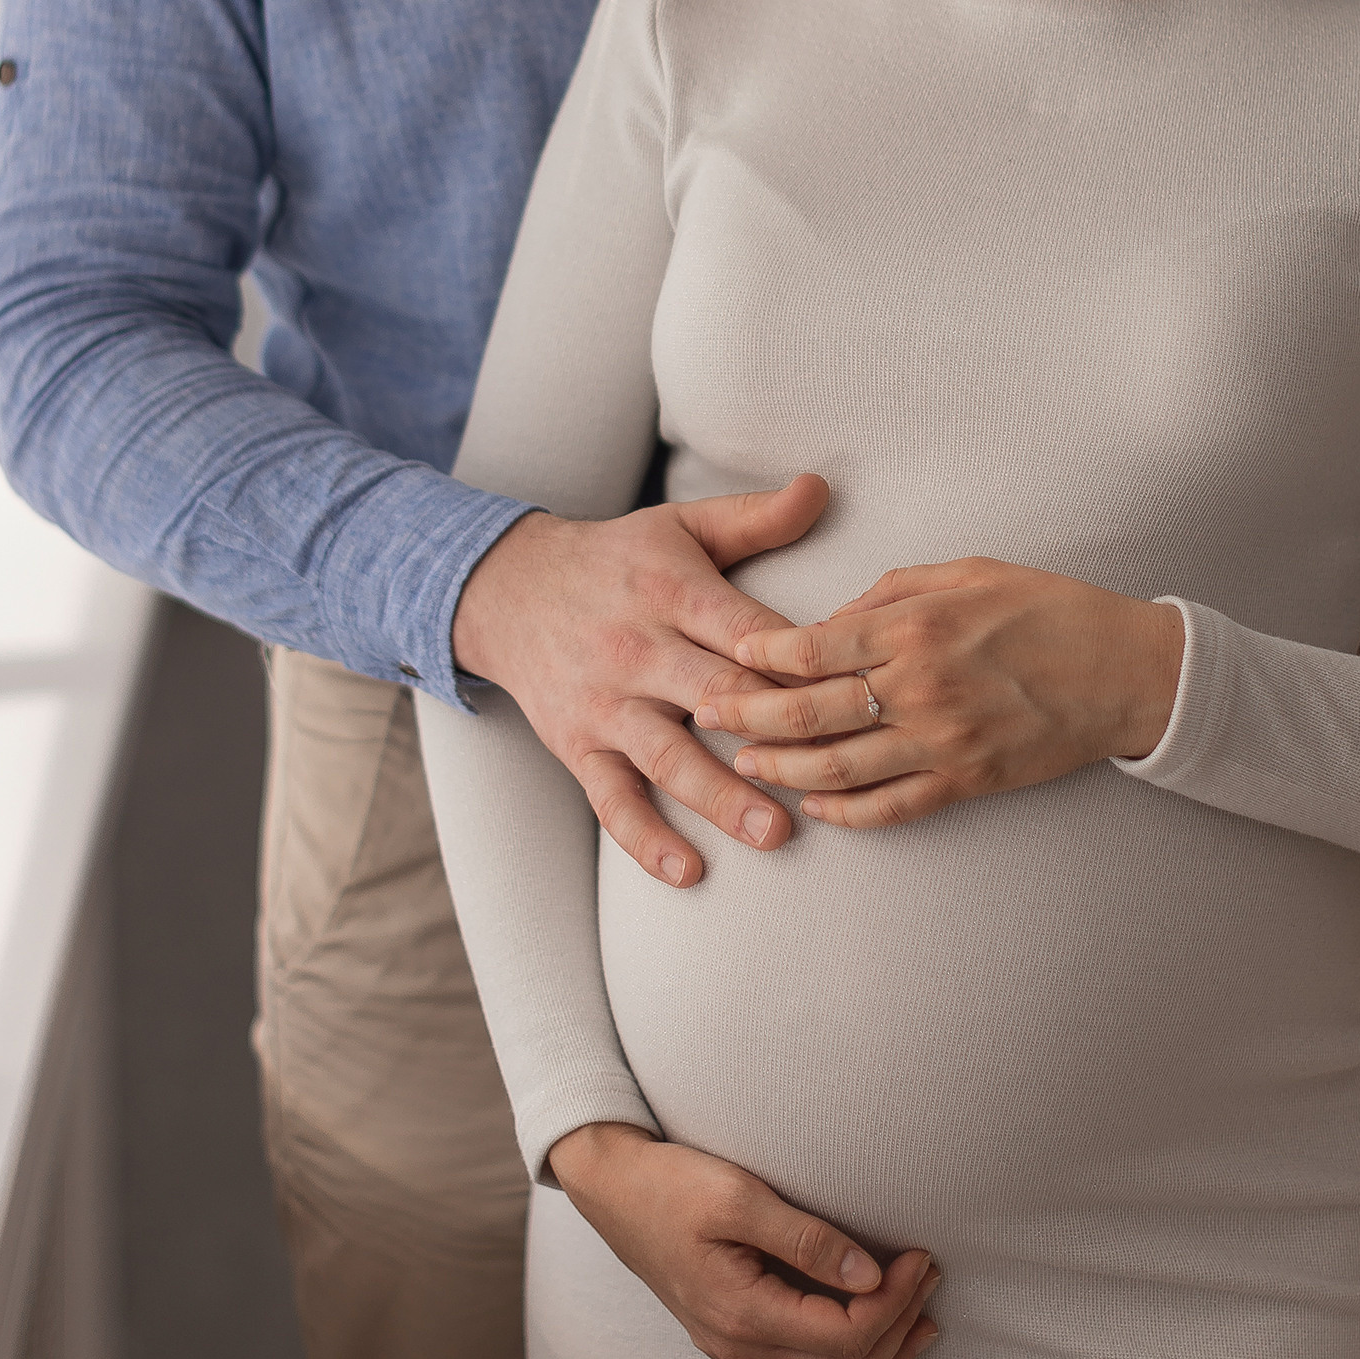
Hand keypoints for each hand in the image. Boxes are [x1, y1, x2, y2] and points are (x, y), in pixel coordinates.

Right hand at [452, 476, 829, 885]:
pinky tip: (688, 871)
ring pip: (666, 757)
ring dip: (719, 797)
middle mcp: (638, 649)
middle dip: (770, 735)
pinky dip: (645, 839)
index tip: (851, 690)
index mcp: (673, 593)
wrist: (509, 588)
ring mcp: (606, 704)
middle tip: (832, 773)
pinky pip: (610, 801)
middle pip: (713, 696)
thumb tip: (824, 487)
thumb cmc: (618, 559)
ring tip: (774, 833)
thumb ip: (756, 518)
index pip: (746, 631)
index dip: (797, 662)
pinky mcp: (577, 746)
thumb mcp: (681, 526)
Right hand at [548, 1122, 939, 1358]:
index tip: (920, 1257)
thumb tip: (870, 1274)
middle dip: (900, 1329)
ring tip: (921, 1315)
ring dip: (882, 1356)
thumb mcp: (738, 1195)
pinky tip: (872, 1329)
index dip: (895, 1303)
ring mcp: (733, 1350)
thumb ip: (806, 1238)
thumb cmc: (669, 1183)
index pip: (845, 1336)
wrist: (612, 1190)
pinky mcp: (733, 1339)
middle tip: (929, 1276)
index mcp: (741, 1314)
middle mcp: (738, 1347)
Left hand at [694, 557, 1185, 829]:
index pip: (815, 645)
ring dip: (783, 769)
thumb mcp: (966, 572)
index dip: (762, 654)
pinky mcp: (967, 781)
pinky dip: (847, 811)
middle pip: (812, 712)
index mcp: (916, 627)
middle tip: (706, 714)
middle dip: (749, 715)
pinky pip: (893, 807)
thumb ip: (890, 593)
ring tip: (743, 764)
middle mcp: (921, 688)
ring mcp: (943, 742)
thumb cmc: (1048, 609)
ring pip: (841, 768)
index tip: (727, 654)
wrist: (1126, 673)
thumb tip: (831, 618)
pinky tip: (814, 805)